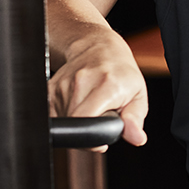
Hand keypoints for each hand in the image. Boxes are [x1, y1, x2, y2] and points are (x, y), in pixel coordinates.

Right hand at [47, 30, 148, 149]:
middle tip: (100, 120)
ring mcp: (63, 84)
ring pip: (64, 121)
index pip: (86, 121)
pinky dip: (65, 117)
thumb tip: (137, 138)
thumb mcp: (138, 95)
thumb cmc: (121, 73)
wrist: (99, 48)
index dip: (92, 138)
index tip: (101, 141)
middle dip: (86, 131)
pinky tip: (77, 106)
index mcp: (106, 85)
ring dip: (77, 122)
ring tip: (91, 108)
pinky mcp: (50, 88)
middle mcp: (82, 82)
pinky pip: (53, 115)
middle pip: (74, 124)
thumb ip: (135, 119)